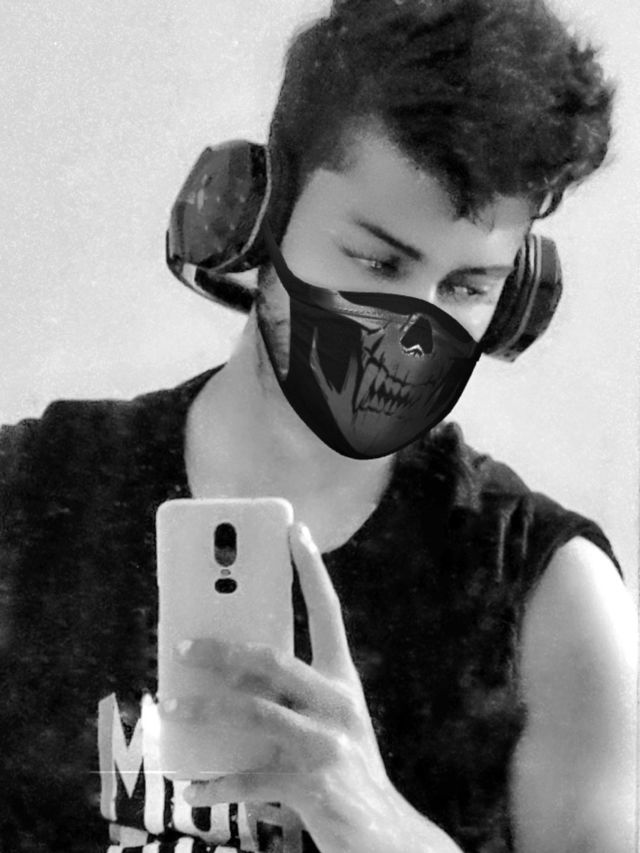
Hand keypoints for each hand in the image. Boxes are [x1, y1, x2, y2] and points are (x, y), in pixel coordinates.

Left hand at [161, 523, 460, 852]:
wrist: (382, 831)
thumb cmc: (344, 763)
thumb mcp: (328, 718)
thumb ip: (290, 691)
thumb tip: (228, 670)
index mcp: (344, 679)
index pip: (328, 611)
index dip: (312, 569)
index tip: (295, 531)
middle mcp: (338, 702)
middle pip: (273, 659)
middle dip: (223, 650)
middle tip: (183, 645)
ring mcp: (325, 742)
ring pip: (253, 711)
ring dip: (205, 711)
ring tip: (171, 710)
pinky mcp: (310, 783)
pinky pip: (249, 777)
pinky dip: (215, 783)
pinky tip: (190, 787)